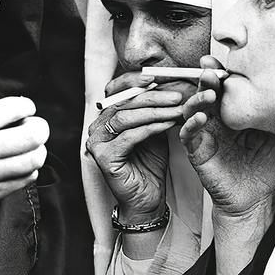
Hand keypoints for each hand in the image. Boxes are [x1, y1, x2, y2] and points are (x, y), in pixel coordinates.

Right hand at [0, 97, 47, 227]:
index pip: (15, 108)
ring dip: (38, 149)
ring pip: (34, 159)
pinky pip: (23, 179)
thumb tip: (13, 114)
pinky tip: (20, 164)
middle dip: (40, 127)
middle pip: (33, 134)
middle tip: (36, 126)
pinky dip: (29, 169)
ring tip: (31, 147)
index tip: (26, 108)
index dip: (27, 106)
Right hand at [86, 72, 187, 221]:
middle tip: (178, 95)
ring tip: (177, 108)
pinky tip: (168, 124)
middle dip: (154, 96)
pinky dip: (150, 128)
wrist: (146, 198)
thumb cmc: (149, 164)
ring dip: (155, 111)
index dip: (135, 80)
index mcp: (106, 116)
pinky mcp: (103, 157)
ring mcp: (97, 142)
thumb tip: (170, 83)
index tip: (159, 76)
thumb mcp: (153, 129)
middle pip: (123, 102)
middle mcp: (97, 127)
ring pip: (126, 117)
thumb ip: (154, 109)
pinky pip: (129, 136)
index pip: (115, 89)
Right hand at [179, 56, 274, 218]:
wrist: (259, 201)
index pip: (228, 88)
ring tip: (210, 94)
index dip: (225, 73)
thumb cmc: (270, 171)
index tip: (227, 61)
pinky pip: (188, 135)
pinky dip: (190, 124)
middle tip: (213, 70)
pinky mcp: (198, 152)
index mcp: (237, 114)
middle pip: (208, 92)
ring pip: (193, 109)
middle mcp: (219, 121)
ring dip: (198, 98)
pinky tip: (200, 119)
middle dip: (208, 78)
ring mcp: (207, 135)